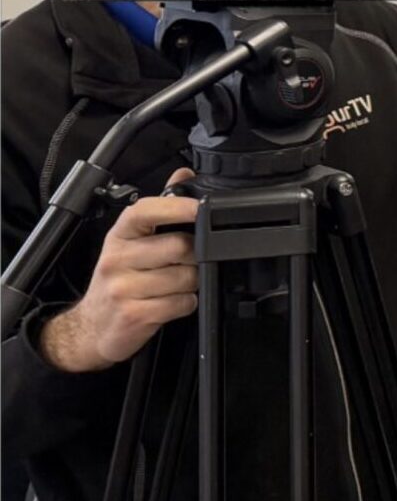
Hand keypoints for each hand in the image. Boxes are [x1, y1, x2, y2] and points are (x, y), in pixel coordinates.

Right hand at [39, 170, 199, 373]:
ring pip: (185, 277)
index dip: (176, 207)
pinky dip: (186, 304)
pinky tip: (171, 302)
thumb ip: (161, 208)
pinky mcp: (134, 314)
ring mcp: (123, 288)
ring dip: (192, 283)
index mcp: (119, 236)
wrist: (91, 326)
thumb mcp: (132, 241)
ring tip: (177, 284)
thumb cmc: (120, 279)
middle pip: (179, 247)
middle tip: (188, 263)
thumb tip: (183, 173)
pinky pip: (182, 303)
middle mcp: (117, 259)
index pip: (144, 211)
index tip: (200, 207)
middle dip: (196, 256)